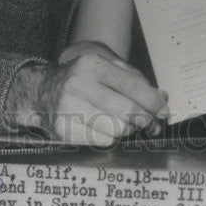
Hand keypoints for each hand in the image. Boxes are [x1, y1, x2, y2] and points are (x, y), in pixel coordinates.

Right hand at [6, 48, 168, 146]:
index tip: (163, 111)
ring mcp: (68, 107)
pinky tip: (108, 130)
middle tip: (152, 125)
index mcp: (93, 64)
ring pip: (117, 129)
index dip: (154, 102)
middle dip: (146, 120)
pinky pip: (102, 141)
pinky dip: (111, 138)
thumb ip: (135, 80)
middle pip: (128, 111)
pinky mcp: (63, 130)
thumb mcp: (105, 69)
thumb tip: (162, 97)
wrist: (41, 91)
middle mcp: (79, 83)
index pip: (133, 86)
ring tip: (129, 126)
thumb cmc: (82, 80)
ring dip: (129, 131)